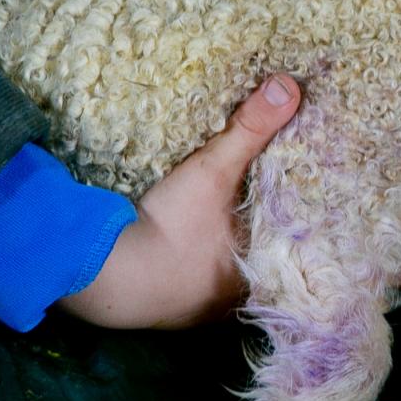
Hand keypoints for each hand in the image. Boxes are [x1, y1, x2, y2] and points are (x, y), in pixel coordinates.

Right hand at [55, 74, 301, 328]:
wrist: (109, 276)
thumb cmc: (173, 228)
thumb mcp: (213, 171)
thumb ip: (250, 130)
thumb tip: (289, 87)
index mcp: (261, 274)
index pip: (288, 243)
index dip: (287, 217)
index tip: (291, 194)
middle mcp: (235, 300)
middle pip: (255, 259)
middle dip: (254, 234)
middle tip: (259, 203)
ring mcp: (199, 312)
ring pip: (221, 274)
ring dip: (220, 252)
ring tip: (226, 221)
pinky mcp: (166, 313)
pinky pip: (188, 284)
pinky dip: (190, 265)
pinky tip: (187, 246)